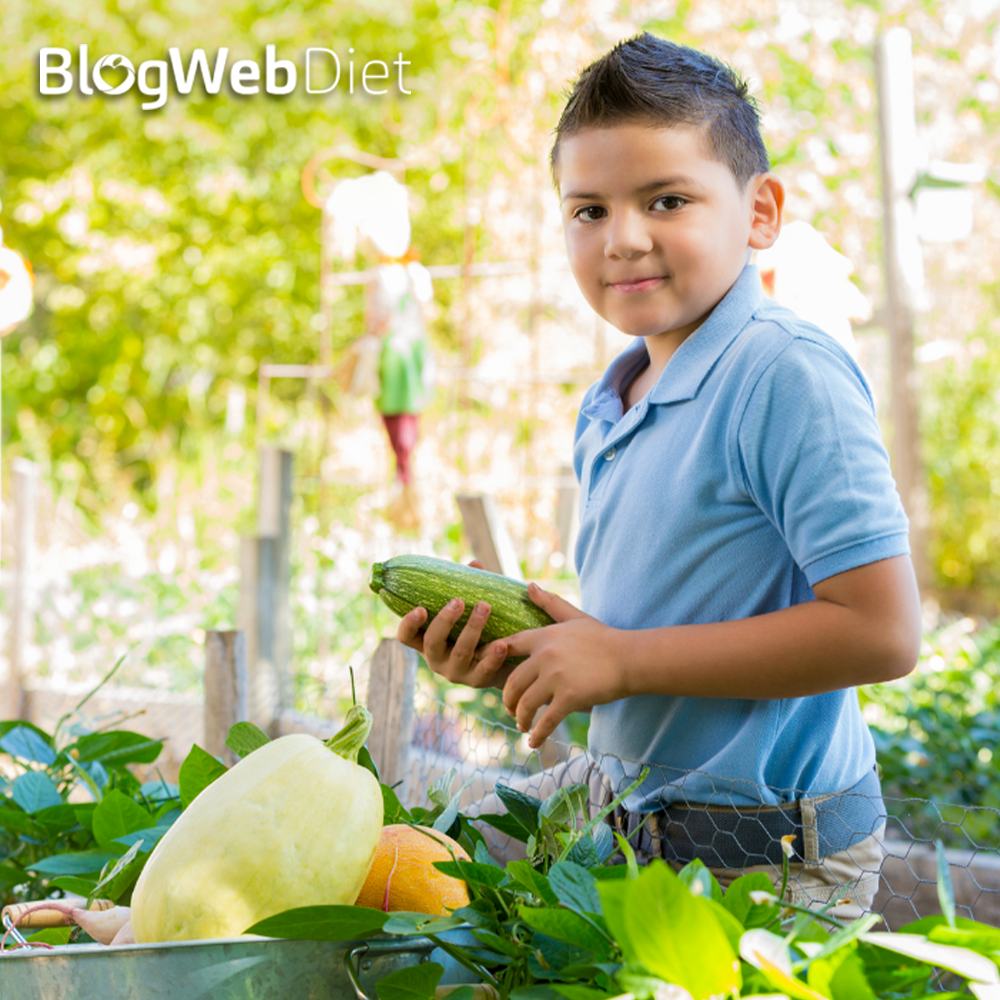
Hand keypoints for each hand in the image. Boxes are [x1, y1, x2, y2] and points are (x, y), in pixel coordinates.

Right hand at [395, 561, 512, 688]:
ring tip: (484, 607)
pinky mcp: (478, 681)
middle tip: (458, 601)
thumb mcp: (469, 611)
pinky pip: (484, 670)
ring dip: (472, 629)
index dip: (408, 624)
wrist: (505, 660)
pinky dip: (493, 657)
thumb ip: (468, 588)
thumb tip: (474, 564)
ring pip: (461, 652)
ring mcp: (456, 672)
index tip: (420, 608)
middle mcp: (437, 659)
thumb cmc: (481, 628)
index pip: (407, 637)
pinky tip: (502, 644)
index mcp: (429, 641)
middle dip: (445, 621)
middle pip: (432, 643)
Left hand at [500, 583, 629, 748]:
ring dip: (520, 718)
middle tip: (510, 709)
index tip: (482, 667)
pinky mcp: (570, 697)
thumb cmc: (603, 638)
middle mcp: (545, 656)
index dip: (491, 657)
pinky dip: (537, 734)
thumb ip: (549, 603)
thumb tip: (528, 585)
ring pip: (525, 704)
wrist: (630, 658)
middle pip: (512, 682)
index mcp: (543, 637)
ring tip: (522, 726)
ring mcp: (557, 677)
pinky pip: (546, 720)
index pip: (507, 646)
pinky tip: (534, 743)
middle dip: (508, 700)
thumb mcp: (574, 617)